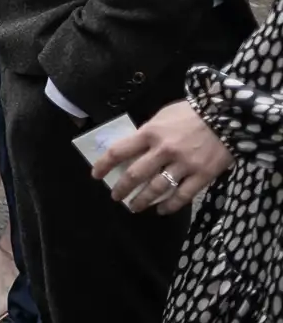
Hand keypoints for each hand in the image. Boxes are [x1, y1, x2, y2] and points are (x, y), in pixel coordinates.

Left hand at [94, 99, 232, 213]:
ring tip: (134, 207)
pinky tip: (161, 210)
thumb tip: (135, 147)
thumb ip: (149, 132)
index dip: (104, 165)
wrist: (227, 116)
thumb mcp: (163, 116)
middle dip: (122, 189)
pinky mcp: (202, 175)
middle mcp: (163, 150)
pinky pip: (182, 195)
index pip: (119, 151)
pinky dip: (170, 205)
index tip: (96, 175)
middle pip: (135, 175)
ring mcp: (183, 164)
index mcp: (150, 133)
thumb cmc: (191, 113)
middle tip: (116, 197)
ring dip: (142, 201)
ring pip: (157, 188)